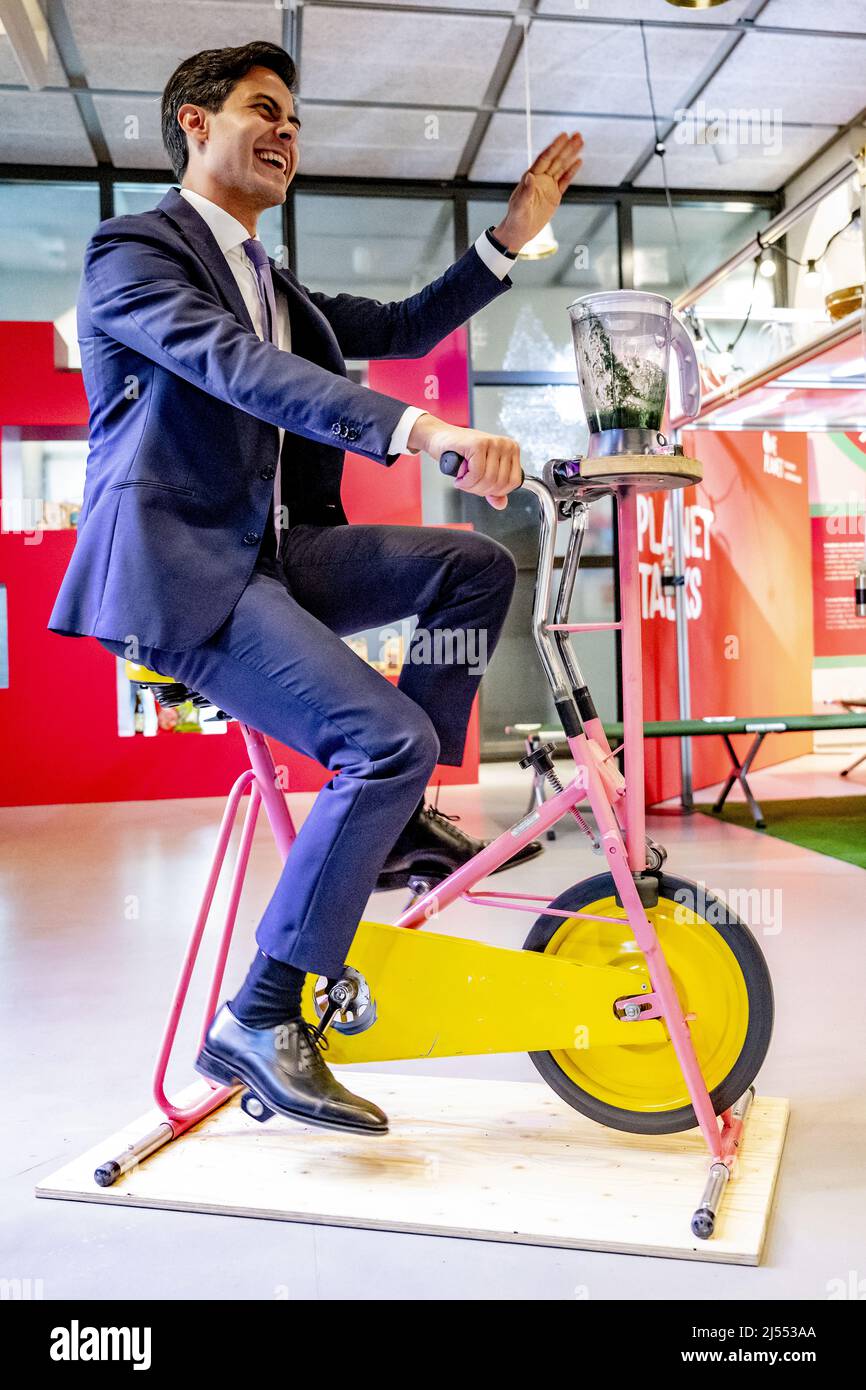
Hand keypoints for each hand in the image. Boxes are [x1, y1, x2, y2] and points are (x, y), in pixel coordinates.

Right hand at [408, 415, 520, 510]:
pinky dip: (466, 481)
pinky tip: (460, 478)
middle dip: (480, 490)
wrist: (440, 438)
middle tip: (468, 484)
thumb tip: (501, 504)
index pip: (513, 482)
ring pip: (488, 480)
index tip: (481, 487)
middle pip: (500, 483)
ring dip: (471, 486)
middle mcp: (505, 444)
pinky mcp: (478, 444)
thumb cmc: (461, 453)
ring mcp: (492, 442)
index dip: (495, 492)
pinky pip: (476, 474)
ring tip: (463, 480)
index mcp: (512, 450)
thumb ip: (493, 489)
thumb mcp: (482, 472)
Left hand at [493, 131, 583, 252]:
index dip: (554, 147)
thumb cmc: (516, 219)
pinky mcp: (554, 195)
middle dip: (566, 147)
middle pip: (556, 159)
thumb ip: (525, 191)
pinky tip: (578, 161)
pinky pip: (565, 180)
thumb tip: (529, 175)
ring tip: (581, 142)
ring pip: (562, 167)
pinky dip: (572, 171)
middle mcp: (540, 178)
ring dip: (571, 154)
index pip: (545, 159)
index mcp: (531, 177)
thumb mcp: (520, 206)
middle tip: (578, 134)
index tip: (563, 136)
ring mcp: (548, 186)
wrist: (520, 231)